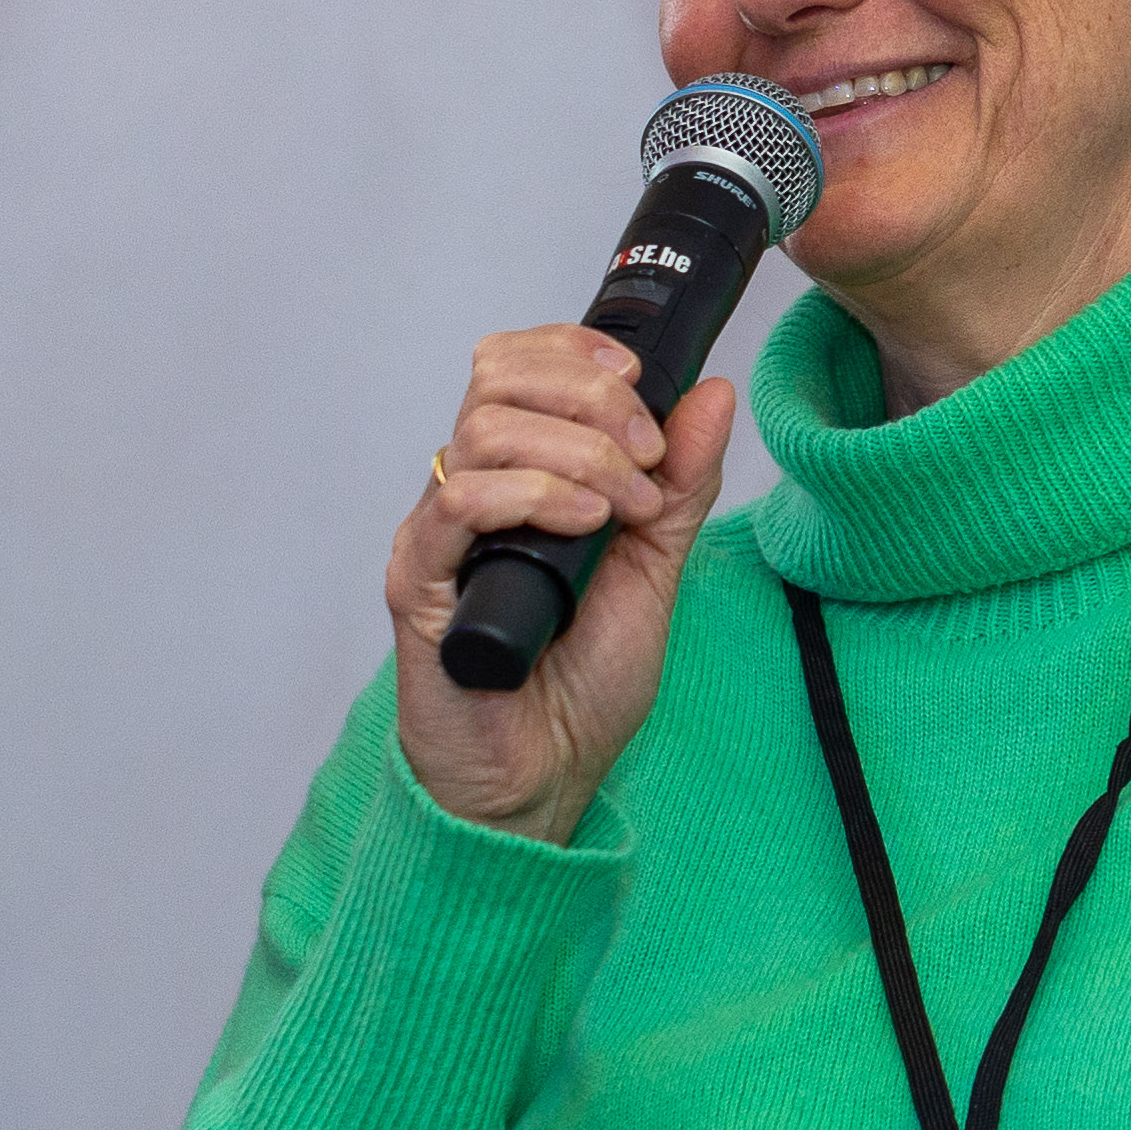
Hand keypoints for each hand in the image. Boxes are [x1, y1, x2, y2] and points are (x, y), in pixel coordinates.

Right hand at [389, 326, 741, 843]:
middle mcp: (467, 491)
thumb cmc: (580, 685)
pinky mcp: (419, 583)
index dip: (575, 351)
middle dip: (589, 395)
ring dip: (576, 453)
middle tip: (645, 456)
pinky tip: (583, 526)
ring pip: (482, 431)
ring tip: (622, 510)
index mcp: (515, 474)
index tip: (639, 381)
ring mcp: (439, 535)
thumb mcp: (655, 567)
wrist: (543, 778)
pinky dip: (532, 496)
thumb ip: (680, 483)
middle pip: (496, 378)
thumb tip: (711, 394)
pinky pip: (457, 504)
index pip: (516, 363)